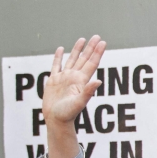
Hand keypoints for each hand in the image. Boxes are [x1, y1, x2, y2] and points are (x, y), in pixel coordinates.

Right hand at [42, 35, 105, 157]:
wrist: (55, 120)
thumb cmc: (67, 114)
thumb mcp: (79, 103)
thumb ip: (88, 92)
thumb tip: (99, 81)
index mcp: (81, 81)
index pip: (91, 63)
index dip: (97, 53)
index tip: (103, 42)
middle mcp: (74, 77)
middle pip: (84, 59)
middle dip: (90, 48)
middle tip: (97, 36)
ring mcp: (64, 78)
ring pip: (72, 59)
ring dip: (77, 50)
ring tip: (82, 39)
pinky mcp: (53, 81)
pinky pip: (56, 66)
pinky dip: (58, 57)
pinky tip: (60, 49)